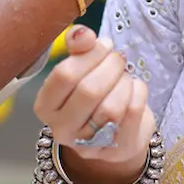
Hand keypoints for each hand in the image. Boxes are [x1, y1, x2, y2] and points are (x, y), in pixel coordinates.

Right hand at [33, 25, 155, 183]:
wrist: (116, 132)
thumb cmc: (94, 95)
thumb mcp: (80, 69)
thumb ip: (77, 48)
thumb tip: (83, 34)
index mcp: (45, 107)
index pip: (63, 76)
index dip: (88, 54)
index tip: (103, 44)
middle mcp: (62, 129)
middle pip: (89, 91)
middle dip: (110, 66)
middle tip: (118, 58)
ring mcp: (89, 145)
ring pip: (111, 107)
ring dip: (124, 81)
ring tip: (124, 75)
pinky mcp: (118, 150)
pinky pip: (132, 113)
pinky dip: (138, 92)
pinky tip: (134, 88)